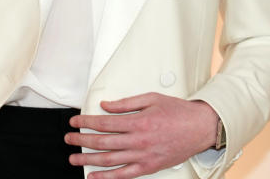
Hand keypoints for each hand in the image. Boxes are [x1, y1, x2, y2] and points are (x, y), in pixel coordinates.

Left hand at [65, 93, 218, 178]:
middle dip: (81, 141)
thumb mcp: (151, 98)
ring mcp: (143, 156)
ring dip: (88, 160)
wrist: (200, 128)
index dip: (86, 122)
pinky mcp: (149, 167)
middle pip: (102, 142)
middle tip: (69, 139)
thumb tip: (106, 106)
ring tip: (74, 158)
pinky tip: (94, 176)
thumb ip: (126, 103)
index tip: (74, 122)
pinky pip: (124, 175)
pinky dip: (107, 177)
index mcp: (138, 121)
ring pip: (109, 161)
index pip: (104, 122)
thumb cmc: (178, 112)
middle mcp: (138, 141)